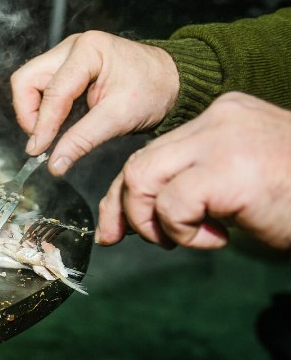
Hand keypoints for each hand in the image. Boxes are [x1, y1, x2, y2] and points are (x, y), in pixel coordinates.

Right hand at [10, 30, 179, 174]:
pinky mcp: (66, 66)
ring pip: (29, 82)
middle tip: (41, 139)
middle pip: (27, 79)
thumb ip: (82, 139)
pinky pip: (41, 87)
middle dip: (29, 112)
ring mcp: (66, 55)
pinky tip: (57, 125)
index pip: (53, 91)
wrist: (173, 81)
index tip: (38, 150)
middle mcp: (71, 47)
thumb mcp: (120, 118)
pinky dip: (44, 108)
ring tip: (49, 134)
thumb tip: (54, 164)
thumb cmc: (153, 92)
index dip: (43, 124)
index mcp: (88, 51)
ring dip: (34, 111)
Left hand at [96, 92, 290, 250]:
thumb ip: (195, 184)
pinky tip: (219, 238)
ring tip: (195, 238)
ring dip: (156, 221)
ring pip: (143, 178)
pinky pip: (172, 204)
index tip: (118, 227)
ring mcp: (223, 141)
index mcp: (223, 118)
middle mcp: (218, 120)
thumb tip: (133, 216)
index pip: (154, 151)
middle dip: (125, 208)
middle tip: (141, 241)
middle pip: (139, 162)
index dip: (127, 192)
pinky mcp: (229, 170)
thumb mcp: (241, 184)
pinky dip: (183, 231)